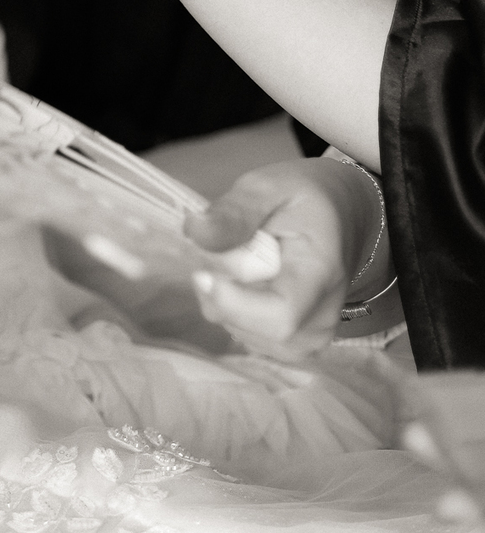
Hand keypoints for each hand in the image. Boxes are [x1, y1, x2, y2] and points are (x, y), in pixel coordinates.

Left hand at [184, 159, 380, 359]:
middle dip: (219, 293)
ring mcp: (312, 336)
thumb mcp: (268, 187)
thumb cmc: (303, 197)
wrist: (340, 216)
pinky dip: (233, 310)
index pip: (280, 315)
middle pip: (253, 327)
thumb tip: (194, 230)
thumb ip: (233, 211)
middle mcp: (322, 316)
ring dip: (224, 300)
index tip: (200, 273)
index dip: (234, 303)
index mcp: (320, 273)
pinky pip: (248, 336)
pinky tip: (243, 282)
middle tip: (216, 251)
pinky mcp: (297, 345)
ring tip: (237, 261)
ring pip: (243, 333)